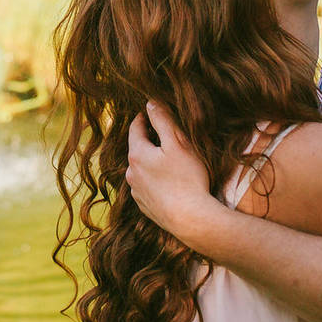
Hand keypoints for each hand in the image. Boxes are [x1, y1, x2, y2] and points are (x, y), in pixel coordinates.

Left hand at [125, 100, 221, 245]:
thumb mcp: (178, 143)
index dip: (142, 118)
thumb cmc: (187, 179)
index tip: (148, 112)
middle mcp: (131, 173)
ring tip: (168, 160)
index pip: (135, 128)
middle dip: (148, 140)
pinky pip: (147, 187)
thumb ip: (162, 120)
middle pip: (137, 149)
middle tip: (163, 135)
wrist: (190, 219)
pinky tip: (168, 182)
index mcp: (137, 154)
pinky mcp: (145, 206)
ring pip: (141, 170)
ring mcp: (137, 192)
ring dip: (150, 162)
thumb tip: (150, 103)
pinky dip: (154, 181)